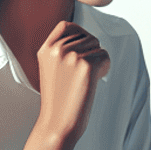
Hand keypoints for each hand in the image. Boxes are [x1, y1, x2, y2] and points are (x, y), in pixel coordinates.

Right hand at [21, 21, 111, 149]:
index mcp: (45, 49)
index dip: (79, 34)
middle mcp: (57, 50)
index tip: (83, 48)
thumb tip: (86, 37)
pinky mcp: (86, 66)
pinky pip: (105, 57)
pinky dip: (105, 69)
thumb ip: (62, 51)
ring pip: (98, 46)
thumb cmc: (58, 100)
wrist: (57, 124)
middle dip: (91, 52)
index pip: (66, 25)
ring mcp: (71, 56)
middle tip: (82, 74)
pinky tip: (93, 83)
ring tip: (85, 80)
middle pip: (87, 36)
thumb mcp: (51, 69)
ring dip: (98, 61)